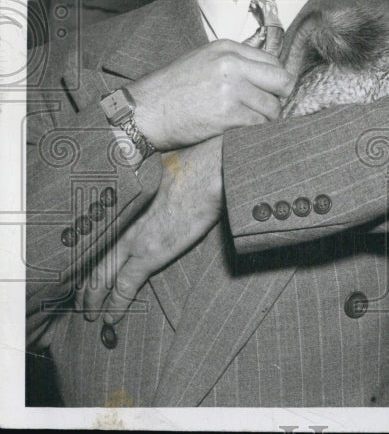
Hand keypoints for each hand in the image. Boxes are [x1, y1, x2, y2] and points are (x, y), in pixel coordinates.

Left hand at [78, 136, 222, 324]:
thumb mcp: (161, 172)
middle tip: (81, 302)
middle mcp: (123, 224)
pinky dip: (115, 306)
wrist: (208, 172)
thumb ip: (151, 185)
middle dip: (85, 285)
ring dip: (94, 300)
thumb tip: (156, 184)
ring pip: (101, 277)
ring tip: (91, 316)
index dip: (90, 256)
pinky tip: (111, 319)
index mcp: (125, 204)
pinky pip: (124, 287)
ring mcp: (134, 240)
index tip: (86, 268)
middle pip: (93, 259)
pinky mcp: (150, 254)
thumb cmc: (194, 167)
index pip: (98, 236)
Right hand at [129, 39, 295, 149]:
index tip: (269, 92)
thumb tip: (266, 74)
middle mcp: (232, 65)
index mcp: (227, 49)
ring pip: (273, 108)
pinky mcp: (227, 115)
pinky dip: (254, 131)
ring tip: (248, 122)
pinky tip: (240, 130)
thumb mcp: (203, 61)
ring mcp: (231, 90)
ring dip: (266, 119)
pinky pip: (258, 125)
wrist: (144, 111)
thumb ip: (234, 62)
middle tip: (267, 108)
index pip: (274, 62)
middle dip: (280, 97)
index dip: (275, 80)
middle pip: (282, 82)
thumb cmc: (172, 88)